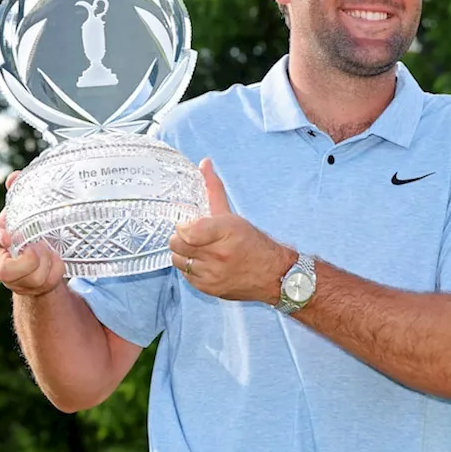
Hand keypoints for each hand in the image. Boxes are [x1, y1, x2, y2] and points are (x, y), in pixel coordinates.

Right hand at [0, 170, 66, 296]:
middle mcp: (3, 260)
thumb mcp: (25, 212)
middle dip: (30, 260)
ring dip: (48, 264)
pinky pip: (47, 283)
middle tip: (42, 247)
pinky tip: (58, 262)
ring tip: (53, 252)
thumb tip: (15, 177)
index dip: (0, 238)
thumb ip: (20, 195)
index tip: (10, 237)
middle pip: (8, 270)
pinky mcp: (32, 288)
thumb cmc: (28, 230)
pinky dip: (57, 272)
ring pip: (32, 279)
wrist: (40, 256)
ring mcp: (16, 279)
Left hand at [169, 158, 294, 303]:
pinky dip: (191, 268)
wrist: (273, 275)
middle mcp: (219, 254)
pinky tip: (204, 263)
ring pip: (178, 260)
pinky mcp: (210, 289)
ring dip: (184, 254)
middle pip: (177, 244)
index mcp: (226, 231)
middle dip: (181, 238)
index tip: (188, 224)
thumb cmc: (253, 243)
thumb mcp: (233, 216)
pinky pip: (186, 276)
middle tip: (191, 236)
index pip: (187, 229)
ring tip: (197, 250)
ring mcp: (213, 274)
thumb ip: (214, 190)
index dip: (183, 226)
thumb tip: (204, 163)